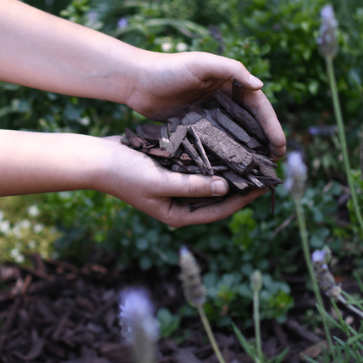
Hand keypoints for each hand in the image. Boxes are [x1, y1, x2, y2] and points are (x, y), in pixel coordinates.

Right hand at [97, 136, 267, 227]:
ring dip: (229, 172)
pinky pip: (199, 168)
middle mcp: (180, 203)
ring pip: (210, 182)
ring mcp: (176, 187)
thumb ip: (193, 187)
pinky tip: (228, 148)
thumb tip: (226, 188)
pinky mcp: (173, 171)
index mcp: (178, 214)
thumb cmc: (125, 175)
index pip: (218, 210)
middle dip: (240, 186)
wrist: (98, 159)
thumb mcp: (161, 182)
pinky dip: (213, 161)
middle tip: (263, 172)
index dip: (242, 200)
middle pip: (218, 198)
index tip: (263, 187)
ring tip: (251, 159)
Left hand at [126, 51, 285, 158]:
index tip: (280, 146)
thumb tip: (261, 86)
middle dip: (265, 141)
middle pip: (251, 123)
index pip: (258, 106)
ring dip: (248, 150)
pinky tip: (232, 168)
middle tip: (275, 162)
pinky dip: (226, 153)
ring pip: (235, 135)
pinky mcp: (195, 127)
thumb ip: (232, 71)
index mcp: (230, 83)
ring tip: (259, 169)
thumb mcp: (202, 64)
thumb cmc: (169, 68)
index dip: (271, 125)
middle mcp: (223, 99)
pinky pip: (216, 142)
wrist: (136, 81)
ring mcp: (209, 115)